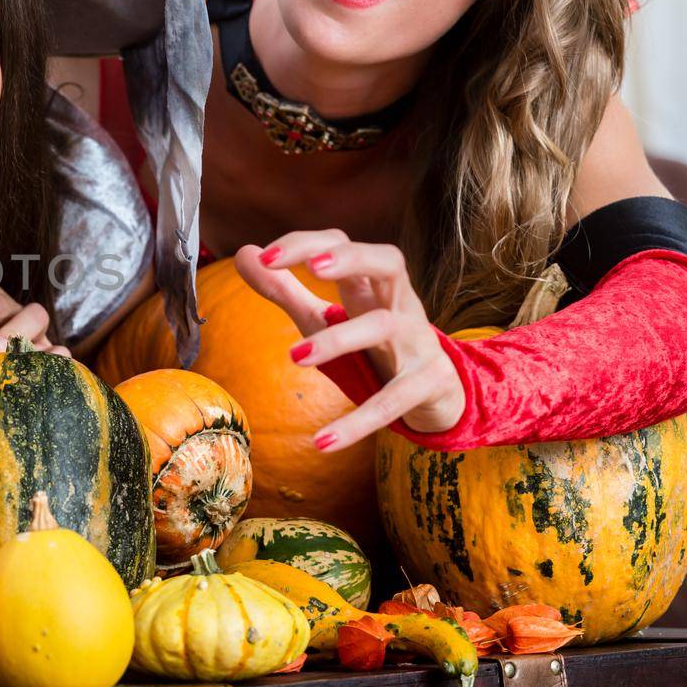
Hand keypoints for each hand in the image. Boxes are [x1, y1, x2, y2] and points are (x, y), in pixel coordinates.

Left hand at [234, 230, 465, 449]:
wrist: (440, 394)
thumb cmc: (374, 348)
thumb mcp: (327, 317)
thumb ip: (286, 289)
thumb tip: (245, 253)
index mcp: (371, 286)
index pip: (343, 245)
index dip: (306, 244)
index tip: (265, 255)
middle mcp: (399, 306)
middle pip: (388, 262)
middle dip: (351, 258)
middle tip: (312, 266)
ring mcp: (417, 343)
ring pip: (386, 327)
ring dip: (340, 338)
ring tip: (296, 357)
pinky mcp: (428, 384)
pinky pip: (394, 401)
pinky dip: (358, 422)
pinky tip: (322, 442)